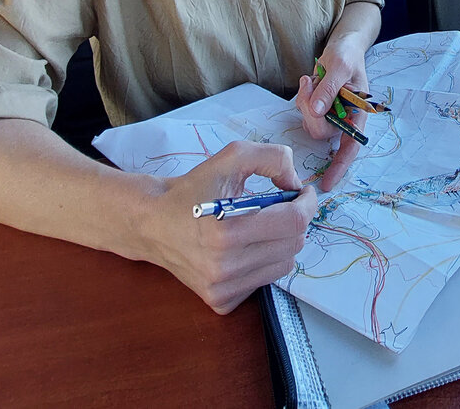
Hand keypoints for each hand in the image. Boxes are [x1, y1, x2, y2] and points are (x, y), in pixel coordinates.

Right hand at [137, 140, 316, 314]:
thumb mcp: (229, 158)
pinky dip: (264, 262)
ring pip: (284, 265)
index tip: (303, 193)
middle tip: (282, 206)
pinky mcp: (221, 302)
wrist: (152, 223)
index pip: (293, 222)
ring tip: (262, 227)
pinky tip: (245, 248)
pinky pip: (265, 281)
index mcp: (226, 231)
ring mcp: (222, 288)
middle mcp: (224, 266)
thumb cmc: (192, 190)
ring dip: (282, 242)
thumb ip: (271, 158)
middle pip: (294, 244)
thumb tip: (296, 183)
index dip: (307, 204)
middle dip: (295, 220)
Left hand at [295, 42, 369, 190]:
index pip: (350, 147)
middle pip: (321, 132)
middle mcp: (343, 119)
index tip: (327, 183)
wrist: (341, 48)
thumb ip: (329, 88)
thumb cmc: (348, 56)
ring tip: (312, 79)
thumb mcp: (341, 66)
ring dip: (305, 101)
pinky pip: (302, 111)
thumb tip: (317, 111)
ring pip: (309, 122)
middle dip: (311, 111)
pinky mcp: (315, 109)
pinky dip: (302, 97)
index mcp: (357, 115)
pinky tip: (309, 81)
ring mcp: (328, 115)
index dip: (339, 166)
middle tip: (311, 84)